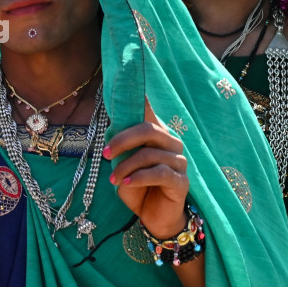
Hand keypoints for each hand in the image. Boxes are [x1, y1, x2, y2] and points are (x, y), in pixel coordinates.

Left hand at [103, 100, 188, 239]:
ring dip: (126, 166)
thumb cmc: (137, 187)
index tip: (128, 69)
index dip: (139, 93)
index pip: (148, 109)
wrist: (153, 217)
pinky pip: (159, 173)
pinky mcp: (181, 181)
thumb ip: (121, 144)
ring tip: (114, 179)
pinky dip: (138, 177)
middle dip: (122, 140)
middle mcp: (171, 142)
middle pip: (148, 129)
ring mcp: (179, 161)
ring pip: (149, 154)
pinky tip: (126, 183)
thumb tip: (111, 123)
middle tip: (106, 154)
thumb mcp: (123, 164)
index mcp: (156, 134)